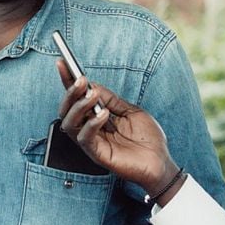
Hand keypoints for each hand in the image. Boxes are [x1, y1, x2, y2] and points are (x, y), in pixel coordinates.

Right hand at [56, 61, 179, 193]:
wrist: (161, 162)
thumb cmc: (147, 139)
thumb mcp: (131, 111)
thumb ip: (112, 99)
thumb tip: (94, 85)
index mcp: (96, 118)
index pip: (77, 98)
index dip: (67, 81)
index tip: (63, 62)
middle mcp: (90, 129)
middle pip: (67, 110)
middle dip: (70, 92)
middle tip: (81, 81)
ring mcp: (93, 142)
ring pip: (70, 124)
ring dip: (78, 106)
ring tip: (92, 96)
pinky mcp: (98, 154)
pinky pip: (85, 138)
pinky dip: (91, 124)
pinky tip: (104, 115)